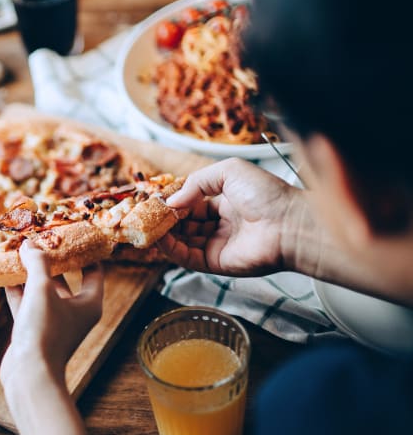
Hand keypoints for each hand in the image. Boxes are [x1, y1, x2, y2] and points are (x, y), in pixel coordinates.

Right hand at [2, 241, 103, 376]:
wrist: (29, 374)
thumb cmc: (44, 331)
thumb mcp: (42, 290)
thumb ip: (37, 263)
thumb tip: (30, 243)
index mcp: (89, 303)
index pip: (94, 271)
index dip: (86, 252)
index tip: (74, 235)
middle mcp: (74, 312)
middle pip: (65, 279)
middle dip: (50, 260)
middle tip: (39, 240)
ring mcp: (52, 322)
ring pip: (42, 291)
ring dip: (30, 274)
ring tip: (18, 253)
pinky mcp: (33, 331)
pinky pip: (26, 303)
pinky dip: (17, 290)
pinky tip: (5, 274)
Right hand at [158, 158, 304, 276]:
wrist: (289, 224)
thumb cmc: (268, 194)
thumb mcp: (230, 171)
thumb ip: (197, 182)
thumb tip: (172, 201)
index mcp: (227, 203)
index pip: (192, 204)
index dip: (174, 202)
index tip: (155, 199)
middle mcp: (221, 225)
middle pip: (184, 224)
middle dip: (164, 219)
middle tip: (145, 214)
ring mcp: (217, 245)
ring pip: (182, 241)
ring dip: (163, 234)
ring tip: (146, 225)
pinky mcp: (215, 263)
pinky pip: (186, 257)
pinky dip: (170, 249)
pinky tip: (159, 238)